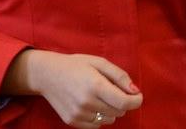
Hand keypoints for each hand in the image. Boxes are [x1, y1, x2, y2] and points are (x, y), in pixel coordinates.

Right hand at [19, 50, 142, 126]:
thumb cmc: (76, 65)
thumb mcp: (100, 62)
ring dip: (111, 110)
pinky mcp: (72, 121)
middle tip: (114, 90)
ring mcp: (78, 114)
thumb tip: (135, 91)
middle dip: (122, 102)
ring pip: (109, 119)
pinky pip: (96, 125)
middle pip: (118, 111)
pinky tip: (92, 104)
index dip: (136, 101)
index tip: (138, 96)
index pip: (124, 102)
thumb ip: (119, 76)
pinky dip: (99, 116)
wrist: (47, 74)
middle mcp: (87, 102)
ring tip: (100, 96)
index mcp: (95, 85)